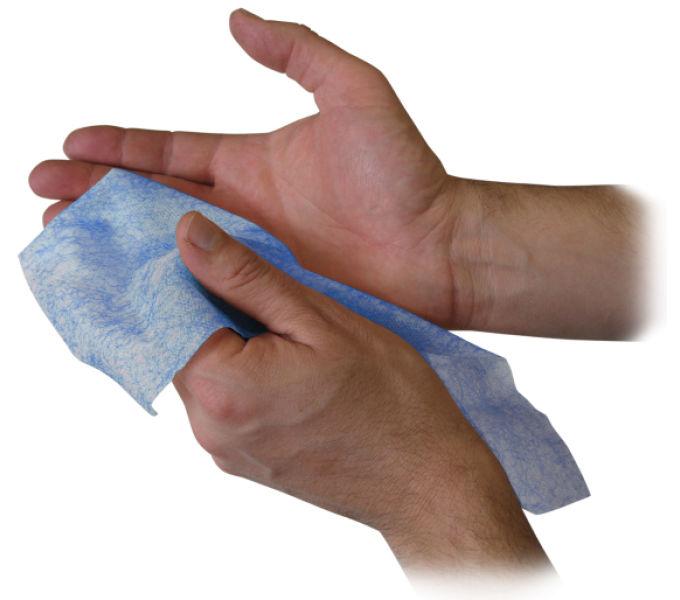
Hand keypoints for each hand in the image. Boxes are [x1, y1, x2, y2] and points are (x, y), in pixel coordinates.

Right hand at [28, 9, 469, 327]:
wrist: (435, 248)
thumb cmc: (404, 174)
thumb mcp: (354, 92)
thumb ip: (297, 53)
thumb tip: (235, 21)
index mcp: (254, 161)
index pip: (172, 152)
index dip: (121, 149)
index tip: (72, 145)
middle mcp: (244, 209)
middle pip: (155, 199)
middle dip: (97, 194)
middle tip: (44, 193)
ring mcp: (252, 254)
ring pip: (169, 245)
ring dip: (116, 240)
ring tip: (63, 235)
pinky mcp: (265, 292)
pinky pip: (204, 287)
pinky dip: (163, 287)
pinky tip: (126, 289)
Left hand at [172, 210, 548, 571]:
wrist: (427, 479)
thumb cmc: (389, 399)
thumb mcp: (320, 320)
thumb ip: (245, 277)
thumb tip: (189, 233)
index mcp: (222, 390)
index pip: (172, 312)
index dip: (205, 280)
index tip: (244, 271)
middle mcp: (210, 430)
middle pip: (186, 345)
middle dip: (224, 314)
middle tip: (284, 305)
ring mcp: (226, 452)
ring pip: (209, 374)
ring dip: (241, 347)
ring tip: (299, 343)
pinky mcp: (244, 463)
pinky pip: (228, 405)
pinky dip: (251, 378)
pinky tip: (299, 375)